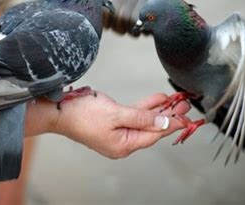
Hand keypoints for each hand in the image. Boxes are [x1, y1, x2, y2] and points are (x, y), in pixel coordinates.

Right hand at [45, 91, 189, 158]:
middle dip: (169, 116)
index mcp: (123, 145)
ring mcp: (117, 131)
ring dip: (159, 110)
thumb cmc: (81, 114)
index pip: (154, 135)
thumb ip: (142, 117)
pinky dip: (146, 107)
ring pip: (144, 120)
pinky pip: (134, 115)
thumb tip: (163, 122)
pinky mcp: (113, 121)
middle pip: (151, 128)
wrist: (58, 110)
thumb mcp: (116, 114)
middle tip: (184, 105)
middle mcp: (122, 141)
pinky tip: (158, 99)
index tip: (186, 116)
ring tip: (176, 100)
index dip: (171, 124)